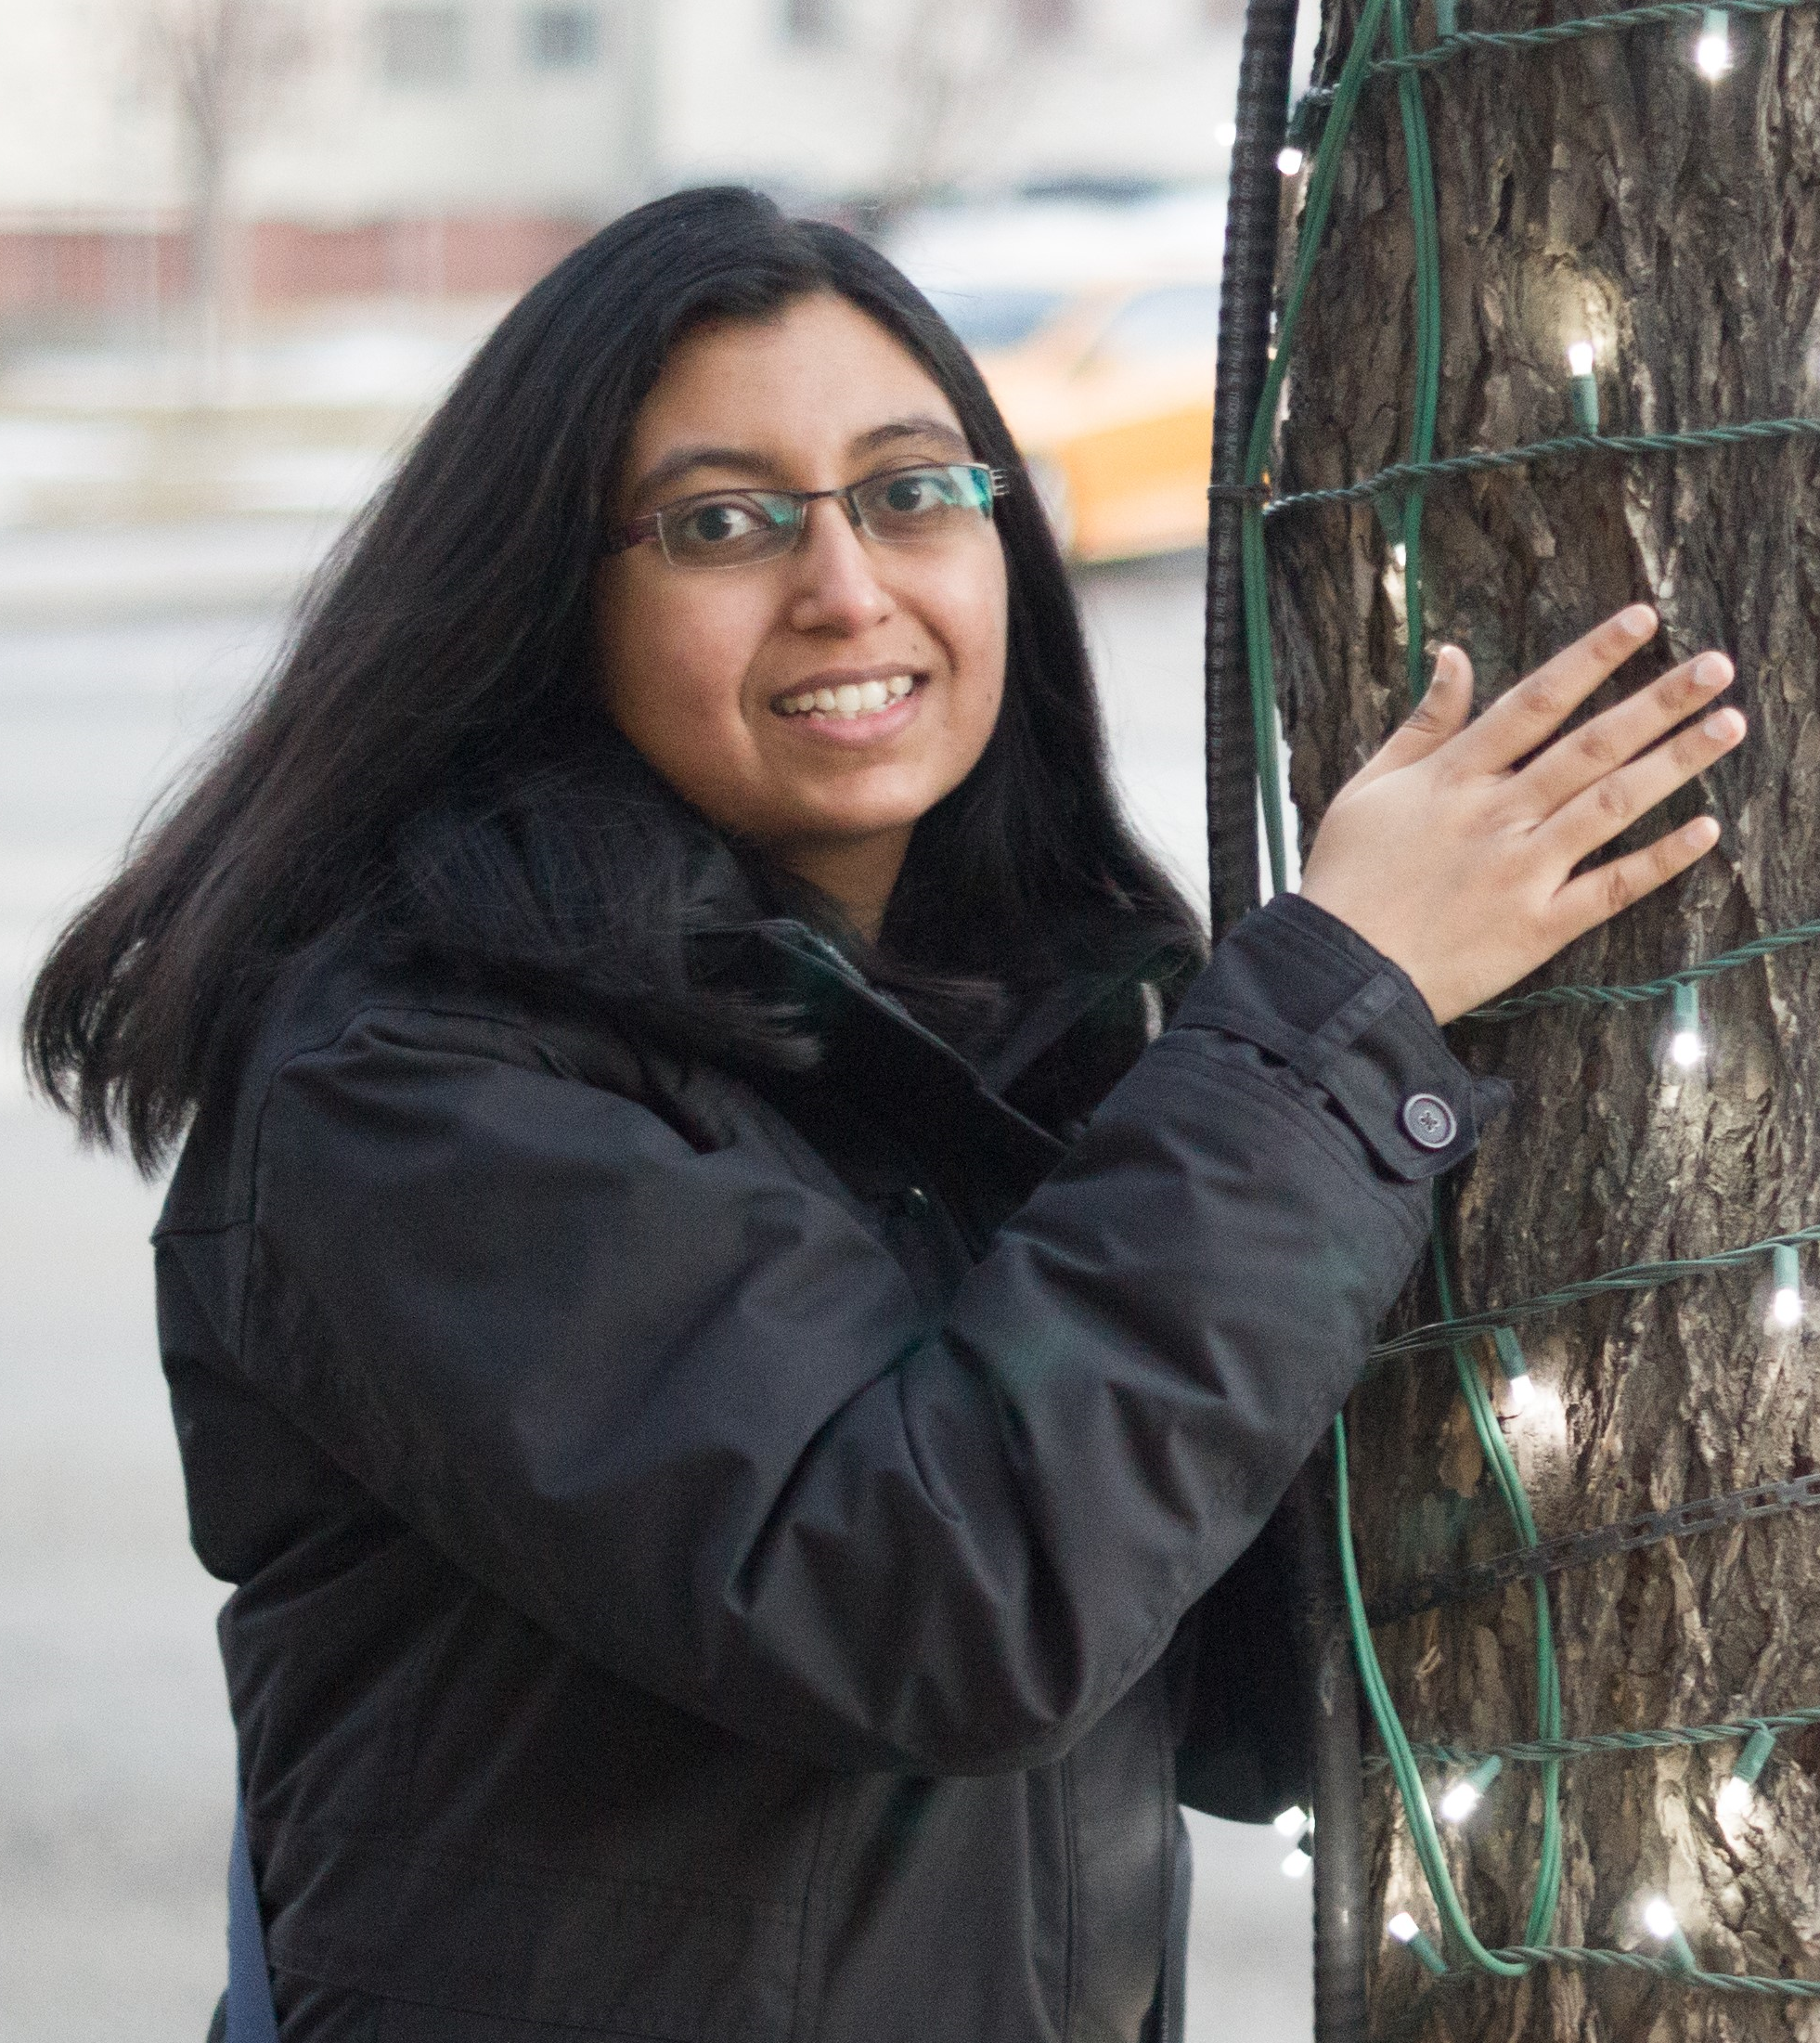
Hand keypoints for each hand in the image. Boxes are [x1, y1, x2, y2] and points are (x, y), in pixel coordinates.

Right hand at [1298, 604, 1743, 1023]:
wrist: (1340, 971)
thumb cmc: (1346, 878)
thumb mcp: (1368, 787)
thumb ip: (1422, 724)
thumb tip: (1453, 657)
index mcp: (1454, 777)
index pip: (1535, 702)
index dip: (1591, 658)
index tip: (1641, 621)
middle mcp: (1497, 816)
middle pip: (1590, 746)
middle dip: (1658, 702)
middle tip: (1716, 666)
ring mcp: (1522, 871)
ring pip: (1611, 805)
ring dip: (1674, 763)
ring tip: (1728, 725)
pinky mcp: (1537, 926)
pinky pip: (1610, 888)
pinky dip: (1658, 860)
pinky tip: (1704, 829)